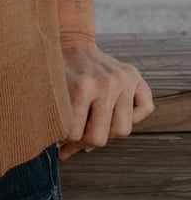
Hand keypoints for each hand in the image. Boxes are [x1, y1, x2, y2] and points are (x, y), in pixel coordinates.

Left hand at [58, 31, 154, 159]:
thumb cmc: (59, 71)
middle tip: (79, 133)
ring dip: (109, 130)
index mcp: (81, 87)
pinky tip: (116, 108)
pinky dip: (134, 114)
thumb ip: (58, 122)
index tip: (63, 137)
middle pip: (101, 137)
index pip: (76, 135)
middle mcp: (106, 83)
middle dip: (87, 140)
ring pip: (123, 129)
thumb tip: (65, 157)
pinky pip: (145, 109)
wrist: (71, 42)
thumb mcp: (53, 94)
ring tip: (96, 121)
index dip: (68, 141)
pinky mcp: (135, 75)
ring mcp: (123, 79)